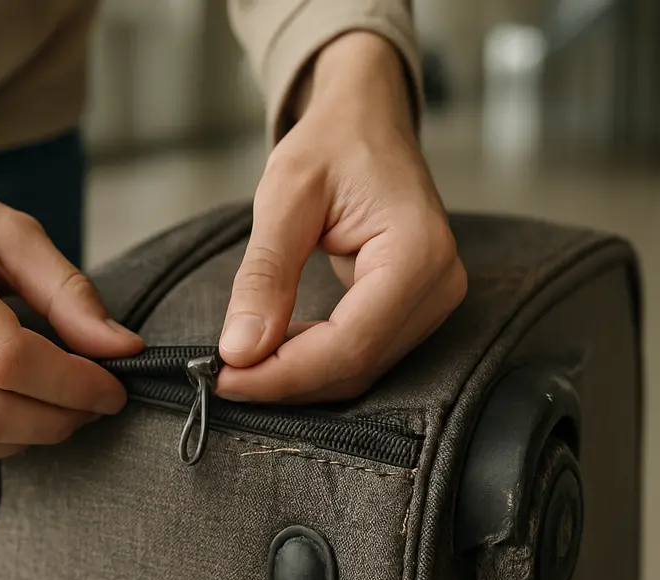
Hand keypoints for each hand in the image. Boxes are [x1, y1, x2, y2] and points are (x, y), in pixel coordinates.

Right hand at [0, 127, 142, 466]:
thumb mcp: (11, 231)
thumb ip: (69, 292)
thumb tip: (122, 348)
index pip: (6, 359)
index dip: (72, 384)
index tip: (112, 385)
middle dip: (59, 417)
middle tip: (94, 400)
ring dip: (31, 436)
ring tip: (62, 406)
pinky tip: (18, 408)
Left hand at [216, 32, 466, 403]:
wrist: (367, 119)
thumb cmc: (334, 141)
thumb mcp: (285, 196)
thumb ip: (264, 275)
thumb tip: (239, 350)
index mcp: (417, 253)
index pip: (349, 344)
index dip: (283, 373)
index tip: (223, 377)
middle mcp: (439, 285)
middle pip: (356, 366)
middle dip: (284, 380)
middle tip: (220, 376)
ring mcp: (434, 300)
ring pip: (360, 369)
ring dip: (297, 377)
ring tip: (240, 364)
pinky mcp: (415, 307)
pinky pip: (363, 353)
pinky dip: (314, 361)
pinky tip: (274, 350)